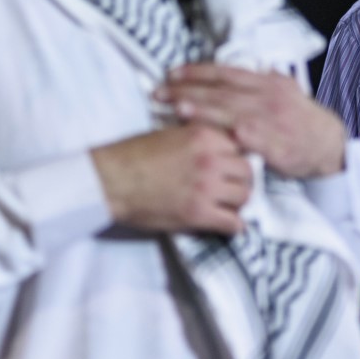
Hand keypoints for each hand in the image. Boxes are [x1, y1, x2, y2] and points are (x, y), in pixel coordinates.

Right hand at [90, 125, 252, 234]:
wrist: (111, 180)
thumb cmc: (133, 155)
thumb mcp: (171, 132)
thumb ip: (198, 138)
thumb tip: (218, 147)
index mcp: (204, 136)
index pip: (240, 146)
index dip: (235, 158)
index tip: (230, 167)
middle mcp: (211, 159)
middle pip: (247, 171)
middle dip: (242, 180)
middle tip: (232, 189)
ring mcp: (207, 187)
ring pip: (245, 196)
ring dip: (238, 203)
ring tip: (228, 206)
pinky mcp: (198, 213)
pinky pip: (232, 223)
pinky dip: (232, 226)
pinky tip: (225, 224)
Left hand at [154, 63, 346, 178]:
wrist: (329, 145)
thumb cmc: (302, 119)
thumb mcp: (286, 90)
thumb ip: (263, 80)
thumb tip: (247, 68)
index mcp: (266, 83)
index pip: (225, 73)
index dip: (197, 72)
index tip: (172, 73)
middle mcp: (268, 98)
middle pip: (222, 92)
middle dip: (189, 91)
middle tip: (161, 92)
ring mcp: (272, 122)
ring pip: (232, 113)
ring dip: (203, 111)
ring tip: (177, 109)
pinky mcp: (277, 146)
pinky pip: (253, 140)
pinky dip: (234, 135)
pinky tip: (215, 135)